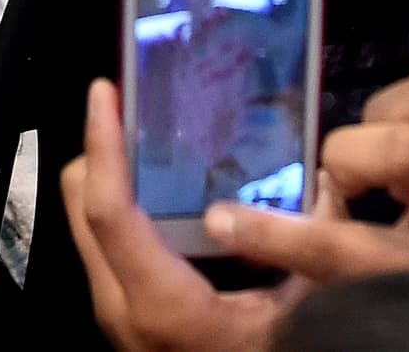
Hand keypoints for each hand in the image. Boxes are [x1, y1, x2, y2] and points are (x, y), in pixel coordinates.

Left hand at [62, 79, 310, 351]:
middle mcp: (123, 308)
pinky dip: (125, 206)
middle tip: (138, 107)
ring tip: (153, 138)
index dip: (102, 142)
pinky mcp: (123, 315)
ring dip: (114, 175)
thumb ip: (311, 242)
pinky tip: (166, 191)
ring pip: (89, 221)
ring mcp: (117, 314)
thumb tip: (325, 174)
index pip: (109, 208)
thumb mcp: (303, 307)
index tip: (105, 92)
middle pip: (83, 204)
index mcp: (162, 304)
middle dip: (104, 148)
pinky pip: (106, 243)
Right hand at [203, 41, 408, 283]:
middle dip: (352, 153)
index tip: (225, 217)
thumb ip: (320, 254)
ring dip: (389, 107)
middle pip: (401, 149)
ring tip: (382, 131)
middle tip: (345, 173)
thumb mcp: (378, 282)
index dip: (275, 235)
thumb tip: (234, 225)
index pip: (340, 251)